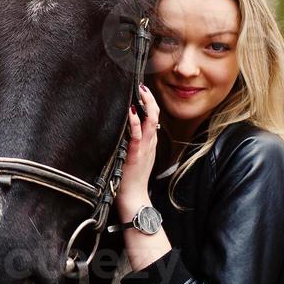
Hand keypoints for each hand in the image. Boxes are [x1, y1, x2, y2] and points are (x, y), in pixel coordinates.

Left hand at [115, 85, 157, 223]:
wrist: (133, 197)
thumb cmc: (132, 177)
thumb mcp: (138, 156)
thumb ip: (136, 141)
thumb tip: (128, 127)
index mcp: (150, 142)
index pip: (153, 117)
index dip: (151, 102)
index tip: (143, 89)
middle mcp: (150, 142)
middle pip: (155, 115)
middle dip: (150, 98)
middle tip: (142, 85)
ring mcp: (144, 148)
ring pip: (150, 121)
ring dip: (146, 104)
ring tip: (140, 91)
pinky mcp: (136, 154)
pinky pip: (137, 135)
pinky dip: (135, 122)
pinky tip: (131, 112)